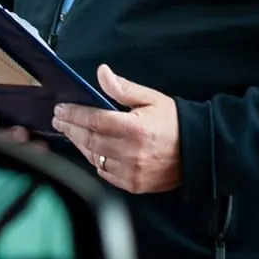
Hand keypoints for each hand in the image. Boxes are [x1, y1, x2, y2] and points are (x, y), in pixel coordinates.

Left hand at [56, 66, 181, 194]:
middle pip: (89, 139)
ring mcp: (131, 171)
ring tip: (71, 132)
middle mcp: (130, 152)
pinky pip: (104, 173)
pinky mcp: (132, 185)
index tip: (61, 109)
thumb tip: (102, 73)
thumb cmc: (174, 123)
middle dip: (70, 128)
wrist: (199, 151)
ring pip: (94, 157)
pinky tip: (89, 150)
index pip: (93, 120)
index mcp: (134, 129)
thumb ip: (123, 88)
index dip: (74, 114)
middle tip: (59, 119)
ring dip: (80, 144)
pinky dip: (94, 161)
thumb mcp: (151, 99)